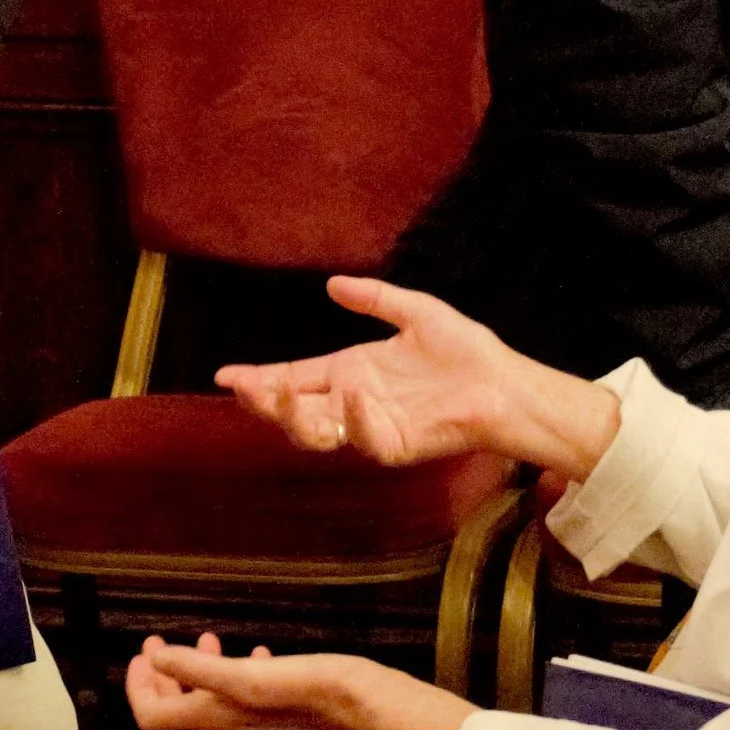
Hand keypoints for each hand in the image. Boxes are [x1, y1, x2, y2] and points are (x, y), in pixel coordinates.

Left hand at [124, 629, 468, 729]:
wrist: (367, 707)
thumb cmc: (309, 687)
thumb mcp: (246, 674)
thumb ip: (196, 669)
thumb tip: (156, 661)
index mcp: (215, 721)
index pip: (153, 719)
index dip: (137, 689)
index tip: (142, 655)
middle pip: (179, 713)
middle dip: (165, 677)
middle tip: (162, 644)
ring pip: (212, 703)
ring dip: (199, 672)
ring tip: (208, 639)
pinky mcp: (282, 722)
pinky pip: (245, 700)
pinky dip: (236, 676)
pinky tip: (256, 654)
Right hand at [218, 275, 620, 483]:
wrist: (504, 382)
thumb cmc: (465, 351)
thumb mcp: (416, 312)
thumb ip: (376, 298)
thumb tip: (333, 284)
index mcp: (350, 372)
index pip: (294, 377)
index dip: (259, 379)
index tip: (225, 376)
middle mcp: (352, 402)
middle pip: (293, 410)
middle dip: (262, 402)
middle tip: (242, 388)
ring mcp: (371, 426)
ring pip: (317, 434)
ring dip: (292, 418)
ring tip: (274, 395)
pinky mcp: (396, 444)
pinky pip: (365, 439)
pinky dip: (355, 418)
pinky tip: (353, 395)